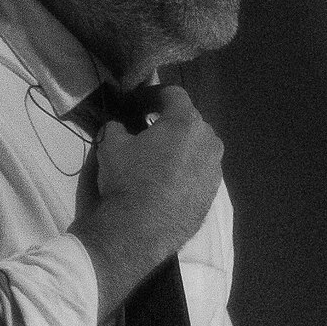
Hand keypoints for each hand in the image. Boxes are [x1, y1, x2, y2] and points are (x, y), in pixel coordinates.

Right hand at [74, 86, 223, 322]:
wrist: (141, 231)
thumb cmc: (127, 180)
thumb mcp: (111, 145)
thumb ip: (118, 127)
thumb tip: (120, 126)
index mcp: (186, 122)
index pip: (173, 94)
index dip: (152, 95)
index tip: (137, 104)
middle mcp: (209, 141)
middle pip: (190, 121)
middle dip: (170, 122)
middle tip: (148, 131)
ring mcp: (215, 170)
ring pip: (199, 148)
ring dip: (181, 148)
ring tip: (159, 159)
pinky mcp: (214, 194)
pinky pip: (200, 172)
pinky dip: (186, 171)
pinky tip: (168, 182)